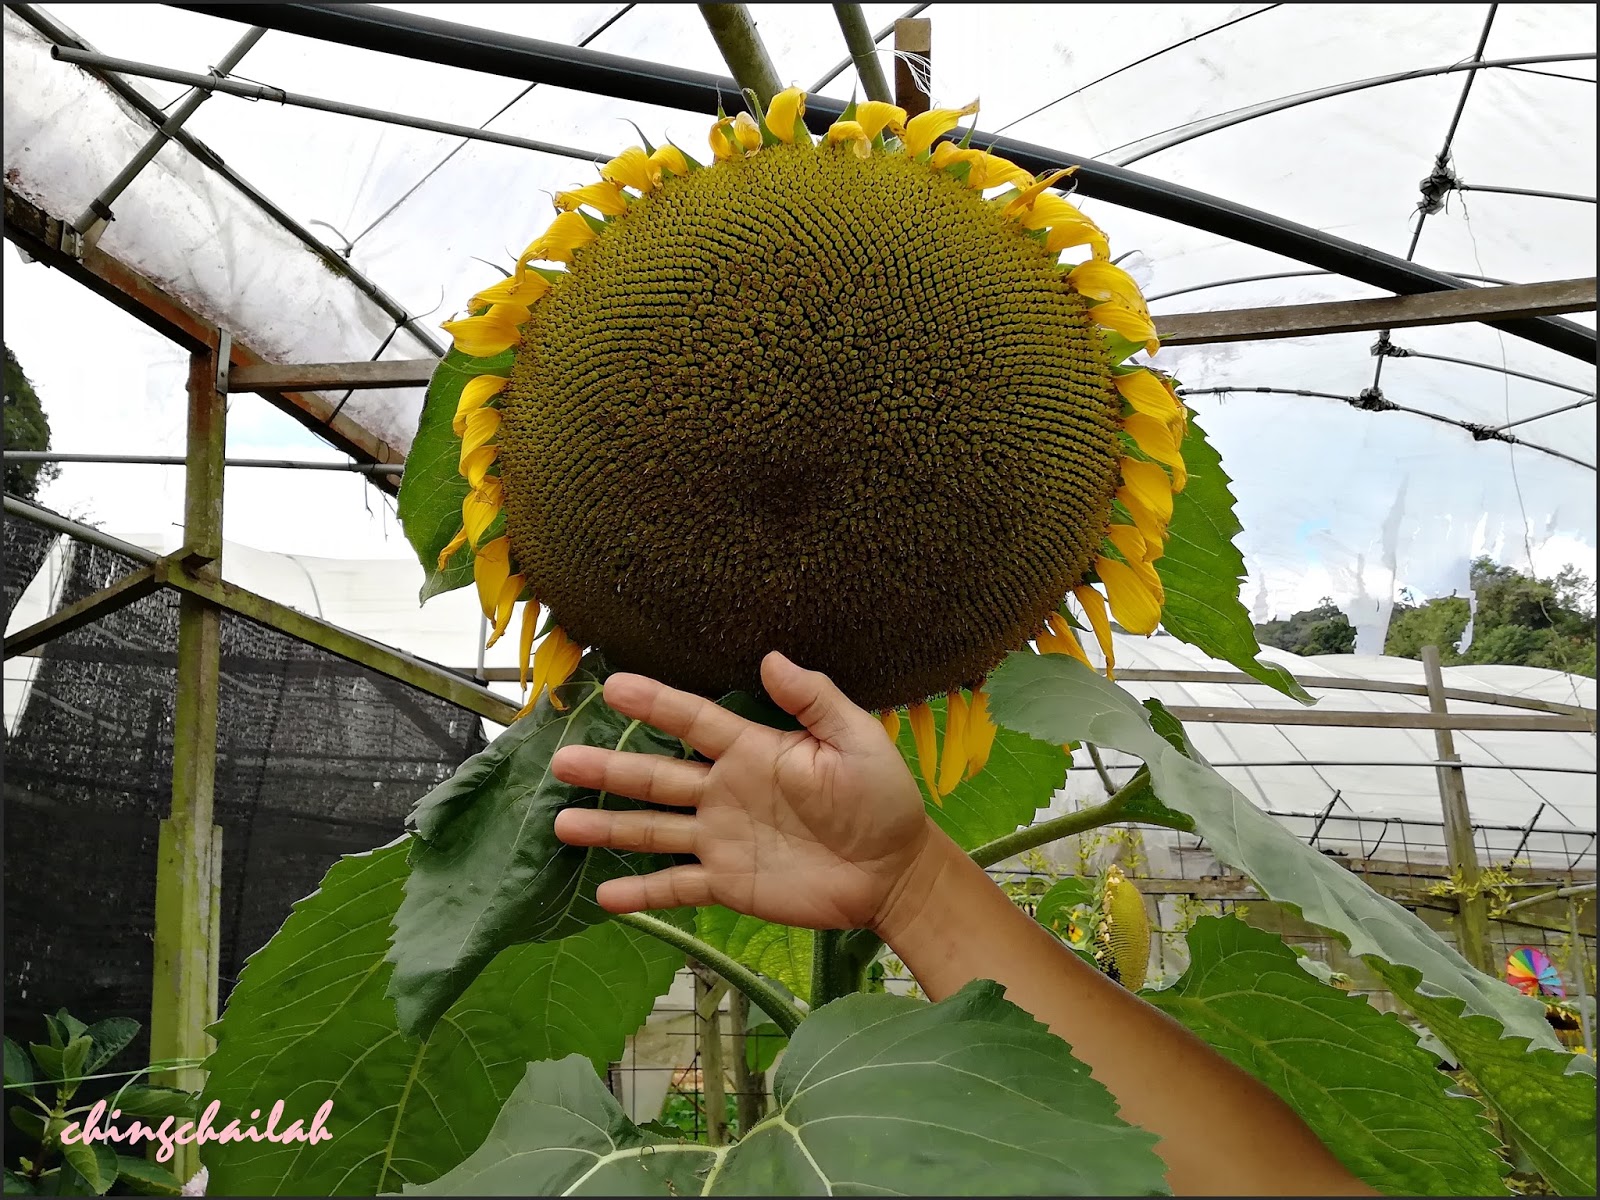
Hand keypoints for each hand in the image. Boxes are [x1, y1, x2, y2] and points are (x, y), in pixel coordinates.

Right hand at [551, 651, 938, 931]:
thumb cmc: (881, 796)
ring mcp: (721, 838)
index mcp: (752, 750)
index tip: (613, 684)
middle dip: (610, 768)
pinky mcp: (728, 882)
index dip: (655, 703)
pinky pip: (677, 887)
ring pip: (654, 831)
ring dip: (609, 828)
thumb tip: (772, 657)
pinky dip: (642, 892)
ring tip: (563, 824)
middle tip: (562, 761)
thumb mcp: (855, 740)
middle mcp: (724, 791)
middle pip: (656, 776)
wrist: (895, 870)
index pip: (694, 721)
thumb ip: (815, 699)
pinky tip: (603, 895)